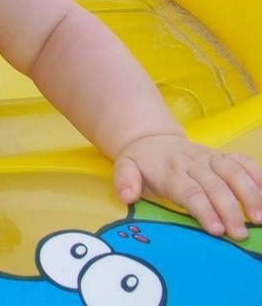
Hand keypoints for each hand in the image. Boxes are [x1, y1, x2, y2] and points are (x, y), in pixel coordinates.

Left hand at [112, 133, 261, 239]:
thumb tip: (126, 195)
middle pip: (215, 186)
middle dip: (229, 210)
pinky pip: (243, 162)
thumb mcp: (124, 167)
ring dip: (250, 194)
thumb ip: (124, 180)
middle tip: (239, 234)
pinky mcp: (222, 156)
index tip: (216, 230)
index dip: (204, 210)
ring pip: (233, 172)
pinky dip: (257, 175)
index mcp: (169, 170)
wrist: (151, 138)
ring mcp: (210, 158)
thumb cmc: (141, 162)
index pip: (189, 191)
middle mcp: (192, 163)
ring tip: (259, 218)